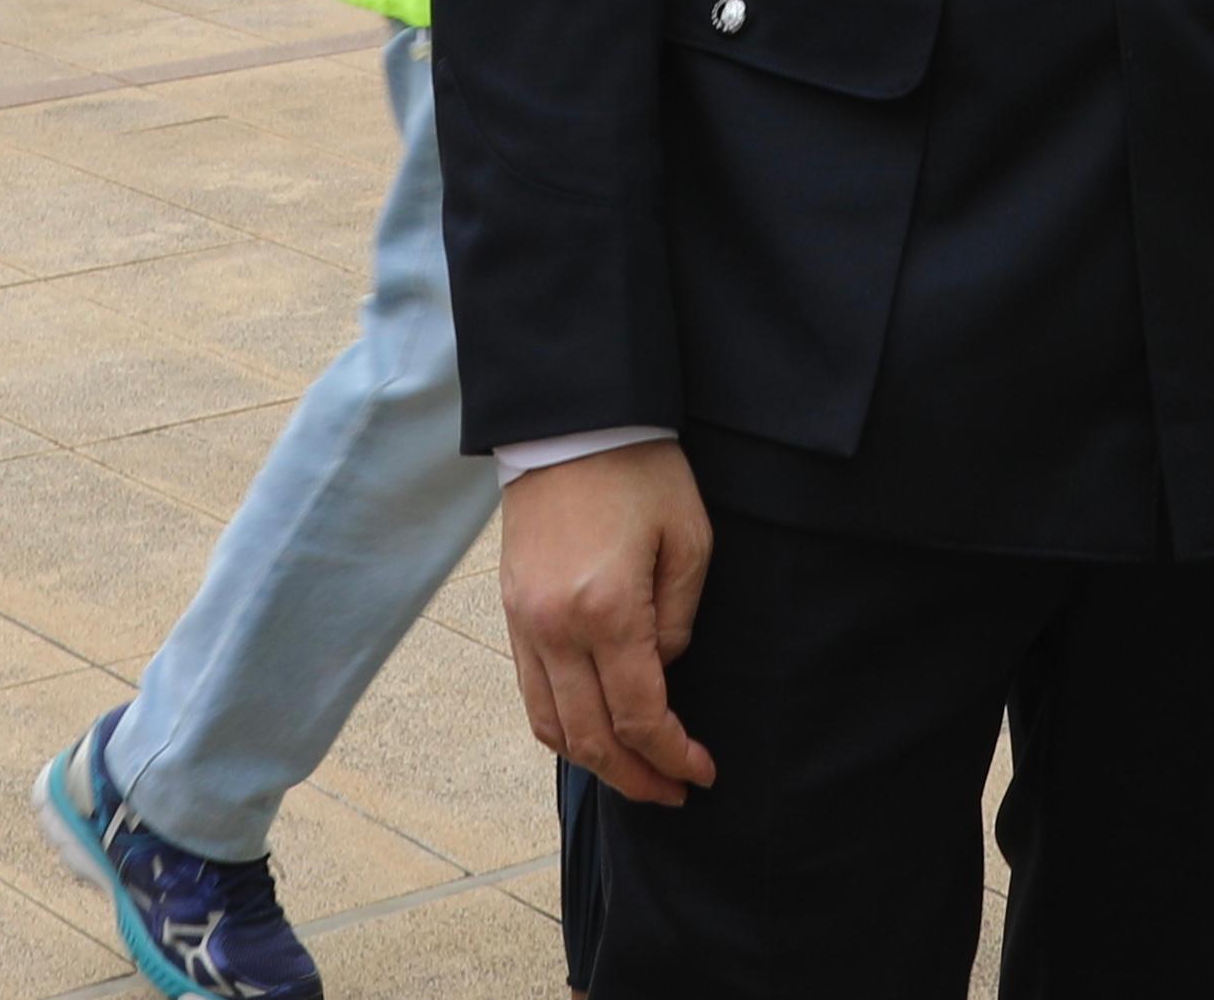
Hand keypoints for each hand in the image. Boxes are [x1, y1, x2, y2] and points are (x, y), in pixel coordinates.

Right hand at [499, 442, 716, 805]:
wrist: (569, 421)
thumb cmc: (640, 470)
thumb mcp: (689, 539)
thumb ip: (679, 618)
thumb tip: (662, 670)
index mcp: (607, 610)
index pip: (639, 718)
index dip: (673, 757)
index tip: (702, 772)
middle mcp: (556, 628)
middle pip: (591, 739)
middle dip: (636, 778)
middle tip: (673, 793)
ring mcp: (525, 622)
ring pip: (551, 725)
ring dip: (594, 763)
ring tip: (635, 775)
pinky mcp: (511, 611)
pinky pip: (529, 692)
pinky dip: (560, 728)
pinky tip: (592, 736)